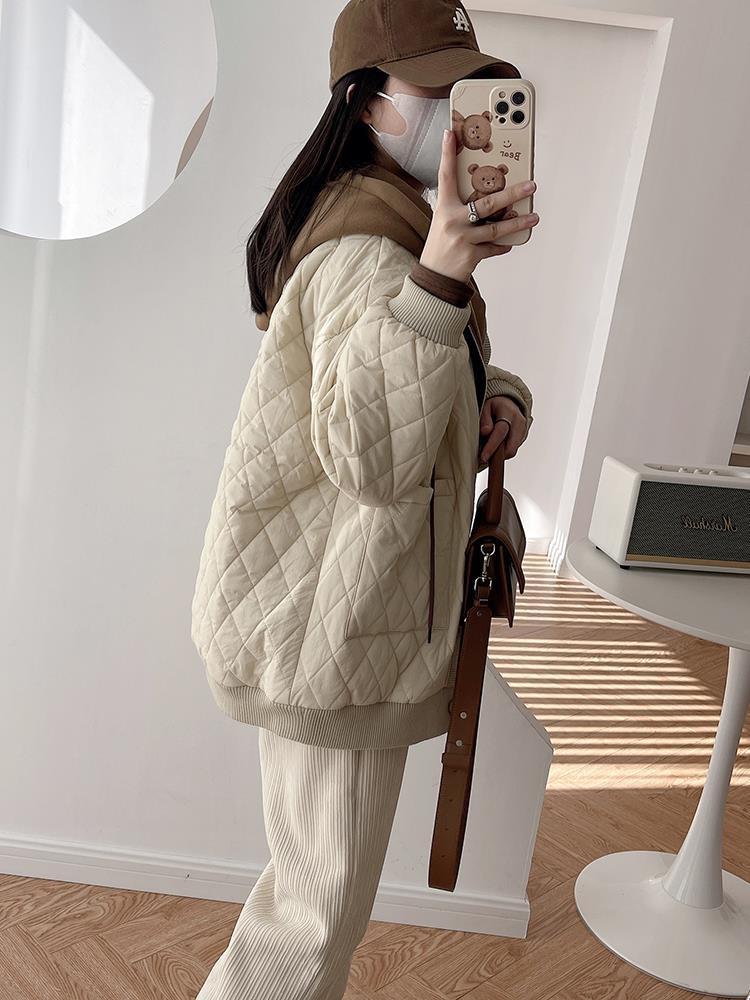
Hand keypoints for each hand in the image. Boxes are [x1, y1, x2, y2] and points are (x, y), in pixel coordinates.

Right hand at [419, 128, 539, 283]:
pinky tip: (510, 243)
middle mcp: (452, 222)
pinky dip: (503, 245)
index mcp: (443, 208)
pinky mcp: (471, 256)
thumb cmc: (441, 246)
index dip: (447, 154)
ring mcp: (462, 239)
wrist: (434, 277)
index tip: (451, 134)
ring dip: (517, 222)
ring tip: (533, 217)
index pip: (445, 176)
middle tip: (531, 184)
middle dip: (512, 193)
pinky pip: (493, 248)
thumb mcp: (443, 221)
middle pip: (487, 203)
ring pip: (496, 228)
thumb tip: (488, 196)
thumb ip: (460, 207)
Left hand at [478, 396, 527, 463]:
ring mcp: (523, 431)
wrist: (509, 403)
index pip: (501, 432)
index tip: (483, 457)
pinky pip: (513, 449)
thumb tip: (486, 431)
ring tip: (487, 450)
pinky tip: (495, 447)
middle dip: (497, 456)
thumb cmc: (495, 406)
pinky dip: (503, 452)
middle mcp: (519, 422)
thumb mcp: (486, 407)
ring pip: (512, 450)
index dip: (491, 446)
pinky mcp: (523, 438)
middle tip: (483, 459)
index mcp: (509, 412)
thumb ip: (485, 419)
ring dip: (499, 454)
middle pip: (511, 446)